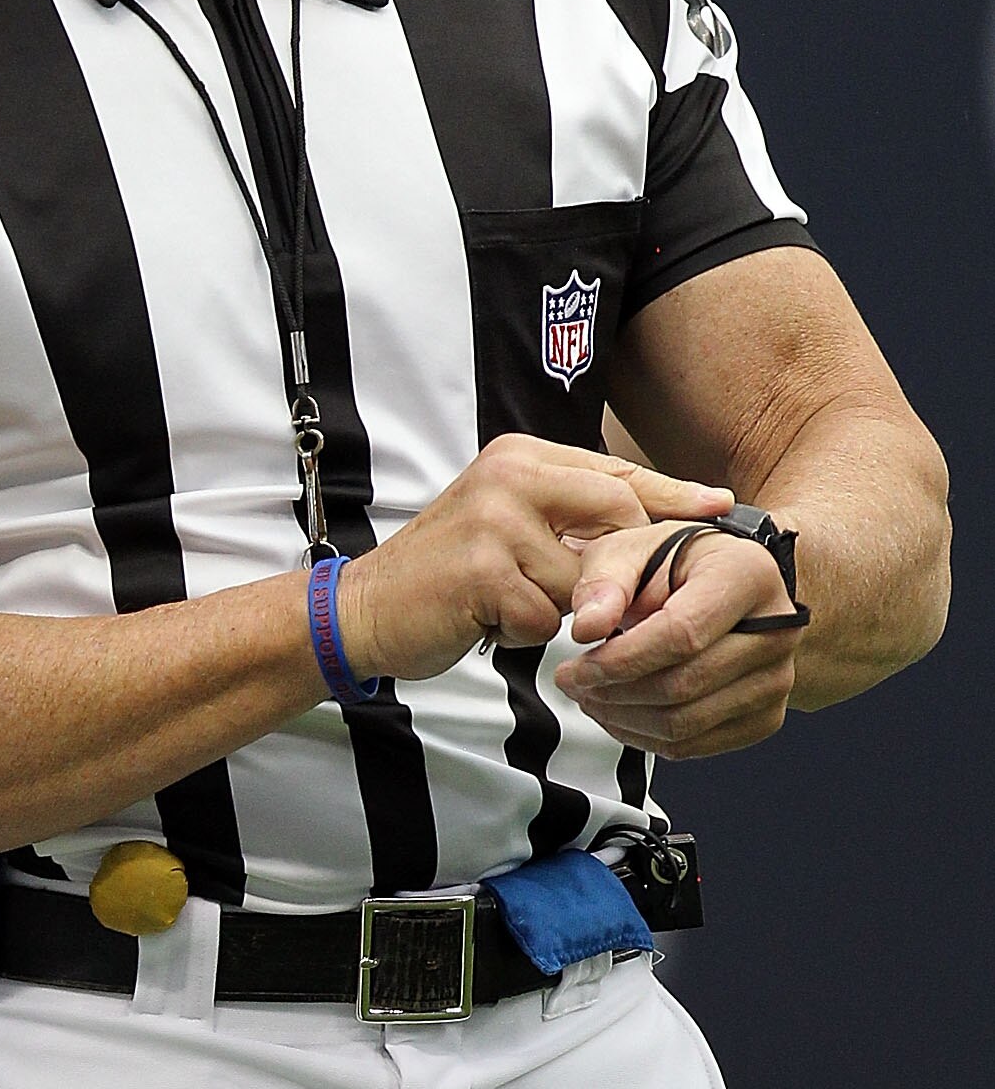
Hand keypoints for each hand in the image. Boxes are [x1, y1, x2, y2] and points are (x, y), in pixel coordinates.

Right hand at [333, 436, 732, 685]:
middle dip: (618, 567)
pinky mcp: (483, 570)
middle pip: (617, 516)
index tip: (721, 508)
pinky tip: (486, 620)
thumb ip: (570, 520)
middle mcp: (509, 475)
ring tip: (506, 602)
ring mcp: (494, 520)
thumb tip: (655, 529)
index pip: (617, 472)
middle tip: (592, 596)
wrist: (367, 608)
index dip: (673, 494)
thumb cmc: (447, 575)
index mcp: (520, 456)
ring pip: (583, 579)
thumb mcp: (508, 525)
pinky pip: (545, 617)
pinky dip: (523, 633)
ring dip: (555, 607)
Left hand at [553, 520, 801, 755]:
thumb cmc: (676, 563)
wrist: (721, 583)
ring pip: (686, 724)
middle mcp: (776, 631)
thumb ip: (605, 581)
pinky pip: (696, 745)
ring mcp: (777, 679)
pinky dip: (646, 738)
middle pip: (683, 685)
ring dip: (623, 719)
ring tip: (589, 696)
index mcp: (747, 576)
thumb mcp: (631, 548)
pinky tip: (618, 713)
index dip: (621, 660)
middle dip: (612, 693)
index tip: (576, 668)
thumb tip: (587, 627)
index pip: (682, 634)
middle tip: (571, 682)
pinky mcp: (766, 715)